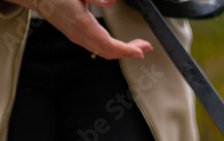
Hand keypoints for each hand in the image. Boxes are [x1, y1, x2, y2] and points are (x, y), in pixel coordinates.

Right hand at [17, 0, 153, 58]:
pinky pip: (99, 50)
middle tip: (145, 46)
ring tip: (137, 46)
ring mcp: (79, 39)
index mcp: (82, 24)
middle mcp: (81, 36)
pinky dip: (113, 50)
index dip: (126, 50)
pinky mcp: (78, 38)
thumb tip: (111, 1)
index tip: (140, 51)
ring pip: (105, 53)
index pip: (108, 44)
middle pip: (110, 52)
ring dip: (123, 51)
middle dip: (130, 51)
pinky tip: (121, 45)